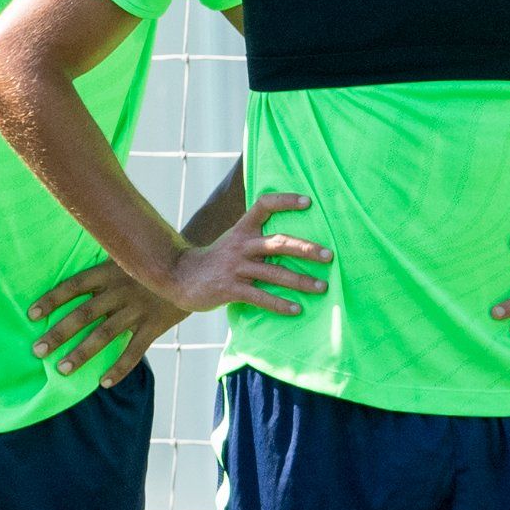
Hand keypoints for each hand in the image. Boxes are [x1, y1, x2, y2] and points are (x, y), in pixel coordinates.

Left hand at [30, 256, 187, 384]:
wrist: (196, 269)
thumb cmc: (155, 262)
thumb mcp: (129, 256)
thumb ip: (105, 266)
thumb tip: (77, 276)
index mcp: (110, 272)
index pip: (74, 286)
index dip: (52, 300)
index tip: (31, 315)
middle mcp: (121, 291)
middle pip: (84, 314)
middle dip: (59, 333)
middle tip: (37, 350)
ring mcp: (138, 310)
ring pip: (104, 335)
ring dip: (82, 354)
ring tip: (62, 370)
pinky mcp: (155, 326)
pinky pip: (134, 351)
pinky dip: (119, 368)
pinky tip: (103, 382)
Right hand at [161, 191, 331, 314]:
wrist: (180, 277)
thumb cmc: (217, 260)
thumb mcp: (234, 240)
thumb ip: (257, 238)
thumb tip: (292, 240)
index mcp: (242, 229)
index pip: (264, 205)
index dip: (286, 201)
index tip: (309, 201)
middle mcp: (240, 245)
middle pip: (278, 242)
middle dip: (306, 249)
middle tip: (329, 256)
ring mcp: (235, 267)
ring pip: (273, 273)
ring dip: (300, 281)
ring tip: (322, 287)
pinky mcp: (230, 289)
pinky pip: (260, 297)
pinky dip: (280, 304)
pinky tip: (296, 309)